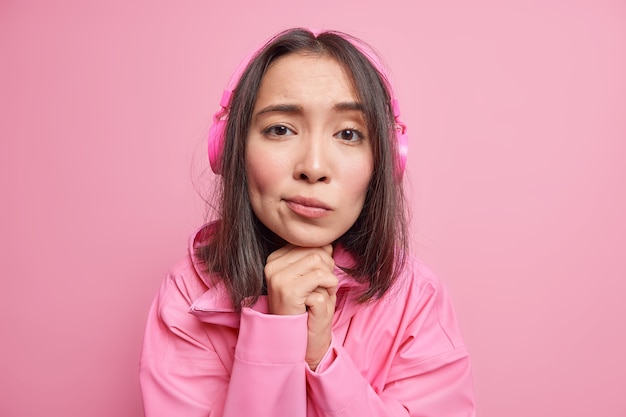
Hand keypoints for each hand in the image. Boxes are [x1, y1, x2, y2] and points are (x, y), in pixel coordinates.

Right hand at [264, 244, 337, 369]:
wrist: (299, 340)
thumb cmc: (307, 308)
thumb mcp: (310, 278)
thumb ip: (315, 258)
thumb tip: (328, 242)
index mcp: (274, 258)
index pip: (310, 244)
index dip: (323, 260)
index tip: (319, 280)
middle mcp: (272, 265)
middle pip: (315, 251)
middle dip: (328, 269)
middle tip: (323, 288)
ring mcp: (277, 277)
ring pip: (319, 261)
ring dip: (329, 279)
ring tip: (322, 293)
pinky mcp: (287, 290)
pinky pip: (320, 276)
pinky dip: (329, 287)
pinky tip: (322, 299)